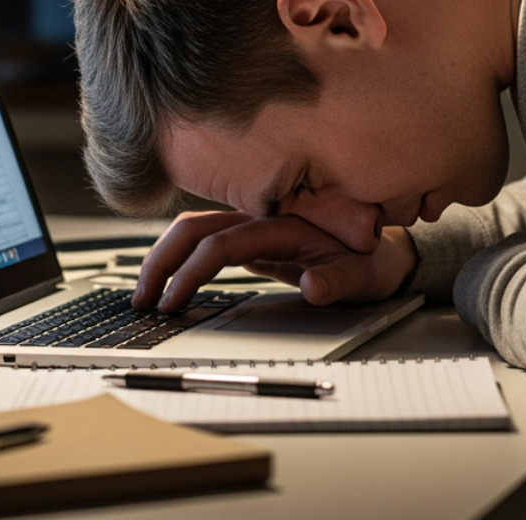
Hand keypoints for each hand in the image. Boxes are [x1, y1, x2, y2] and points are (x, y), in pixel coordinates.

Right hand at [134, 210, 418, 311]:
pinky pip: (204, 242)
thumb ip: (338, 279)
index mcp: (281, 226)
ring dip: (164, 257)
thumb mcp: (363, 275)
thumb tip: (314, 285)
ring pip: (194, 231)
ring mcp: (253, 228)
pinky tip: (168, 281)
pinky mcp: (250, 239)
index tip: (172, 304)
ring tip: (145, 293)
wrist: (384, 247)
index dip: (191, 273)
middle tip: (141, 300)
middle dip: (160, 261)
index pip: (220, 245)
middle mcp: (261, 221)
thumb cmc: (371, 261)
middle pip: (193, 229)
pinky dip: (179, 258)